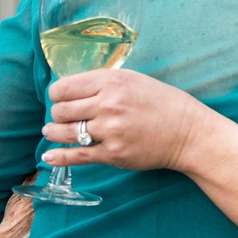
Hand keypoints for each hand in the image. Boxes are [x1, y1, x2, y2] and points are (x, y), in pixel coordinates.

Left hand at [41, 68, 209, 174]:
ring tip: (53, 131)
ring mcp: (110, 131)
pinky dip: (59, 157)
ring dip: (55, 132)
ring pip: (65, 132)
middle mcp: (108, 104)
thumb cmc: (162, 103)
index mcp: (112, 81)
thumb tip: (70, 91)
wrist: (188, 132)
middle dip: (57, 114)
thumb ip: (102, 83)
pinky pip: (78, 155)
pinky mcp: (113, 154)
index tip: (60, 99)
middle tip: (62, 116)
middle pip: (61, 110)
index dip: (57, 94)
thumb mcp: (133, 80)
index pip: (64, 88)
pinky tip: (49, 156)